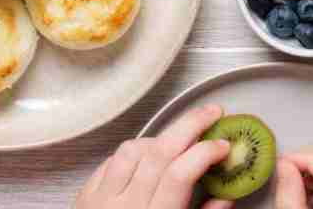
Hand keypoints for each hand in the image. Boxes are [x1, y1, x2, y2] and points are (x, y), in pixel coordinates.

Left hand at [75, 104, 233, 208]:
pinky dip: (132, 152)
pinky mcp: (85, 198)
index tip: (223, 145)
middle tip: (211, 112)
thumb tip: (227, 198)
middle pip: (159, 151)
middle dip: (189, 125)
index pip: (180, 173)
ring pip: (133, 150)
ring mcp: (101, 201)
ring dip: (160, 138)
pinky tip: (147, 155)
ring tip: (179, 139)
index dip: (205, 152)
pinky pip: (110, 161)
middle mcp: (125, 208)